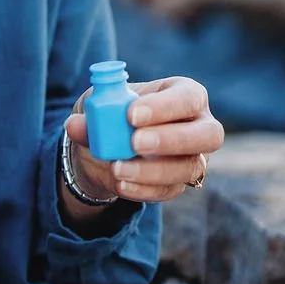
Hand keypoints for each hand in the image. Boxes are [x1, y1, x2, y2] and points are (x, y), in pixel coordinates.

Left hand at [63, 77, 223, 203]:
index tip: (131, 115)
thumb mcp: (96, 106)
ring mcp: (194, 156)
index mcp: (183, 93)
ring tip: (118, 167)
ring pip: (190, 167)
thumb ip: (90, 114)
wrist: (104, 148)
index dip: (165, 107)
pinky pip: (171, 190)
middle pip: (209, 135)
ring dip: (153, 170)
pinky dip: (145, 189)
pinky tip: (121, 183)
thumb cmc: (110, 113)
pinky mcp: (181, 183)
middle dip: (172, 139)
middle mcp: (199, 125)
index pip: (188, 97)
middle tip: (135, 142)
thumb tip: (75, 125)